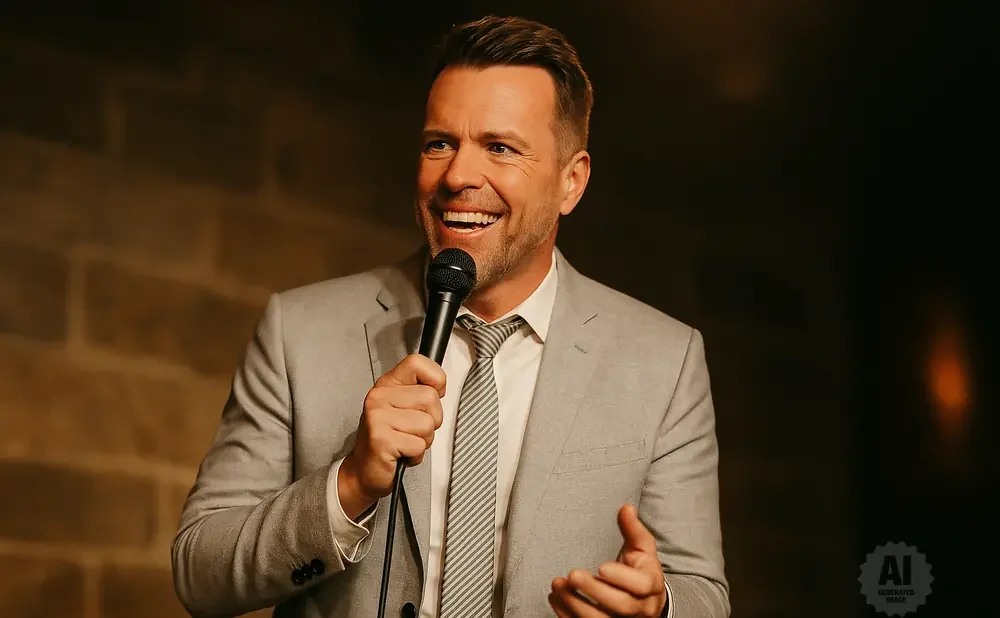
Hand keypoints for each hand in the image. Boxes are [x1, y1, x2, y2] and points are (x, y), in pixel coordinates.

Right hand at [338, 353, 445, 518]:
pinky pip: (419, 445)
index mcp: (387, 384)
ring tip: (406, 442)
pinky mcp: (381, 440)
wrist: (364, 471)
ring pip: (428, 423)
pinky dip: (416, 454)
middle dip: (432, 419)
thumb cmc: (389, 439)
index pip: (417, 362)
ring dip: (424, 439)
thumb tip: (440, 386)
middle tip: (413, 430)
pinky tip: (402, 453)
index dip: (435, 380)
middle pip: (430, 398)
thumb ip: (420, 392)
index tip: (432, 395)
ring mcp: (378, 417)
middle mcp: (379, 396)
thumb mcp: (403, 407)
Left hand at [549, 504, 666, 616]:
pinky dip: (567, 615)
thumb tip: (625, 508)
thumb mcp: (642, 549)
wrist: (646, 602)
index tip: (601, 566)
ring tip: (558, 585)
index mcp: (651, 585)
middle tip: (573, 574)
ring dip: (575, 604)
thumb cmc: (641, 571)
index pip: (641, 585)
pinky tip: (556, 598)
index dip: (621, 577)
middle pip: (621, 605)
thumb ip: (633, 529)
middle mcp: (640, 608)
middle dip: (594, 591)